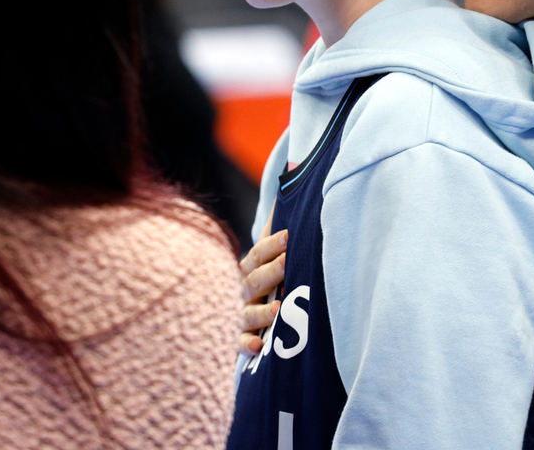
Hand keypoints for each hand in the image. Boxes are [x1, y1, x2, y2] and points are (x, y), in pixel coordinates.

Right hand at [238, 227, 286, 355]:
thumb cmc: (274, 271)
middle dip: (272, 271)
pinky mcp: (242, 336)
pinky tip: (258, 346)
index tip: (289, 236)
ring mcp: (242, 313)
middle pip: (256, 280)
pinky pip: (241, 341)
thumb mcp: (276, 250)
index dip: (272, 245)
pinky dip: (247, 344)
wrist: (252, 304)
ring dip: (263, 311)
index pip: (259, 253)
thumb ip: (281, 224)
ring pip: (249, 312)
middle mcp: (244, 289)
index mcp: (251, 266)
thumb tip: (292, 187)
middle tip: (288, 263)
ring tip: (279, 309)